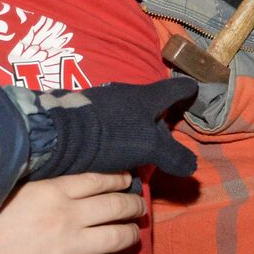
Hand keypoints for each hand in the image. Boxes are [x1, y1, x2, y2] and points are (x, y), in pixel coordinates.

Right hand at [0, 172, 144, 253]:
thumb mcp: (10, 194)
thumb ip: (43, 190)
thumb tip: (70, 187)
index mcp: (50, 192)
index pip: (98, 180)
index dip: (119, 181)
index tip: (128, 182)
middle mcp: (64, 217)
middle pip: (115, 206)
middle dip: (133, 205)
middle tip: (139, 208)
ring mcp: (65, 249)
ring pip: (116, 238)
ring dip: (130, 235)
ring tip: (133, 234)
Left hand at [35, 77, 198, 178]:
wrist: (58, 134)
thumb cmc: (111, 135)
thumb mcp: (149, 148)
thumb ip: (173, 156)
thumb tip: (192, 166)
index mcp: (147, 96)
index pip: (176, 88)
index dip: (189, 91)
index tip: (196, 93)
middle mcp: (126, 92)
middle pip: (152, 103)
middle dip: (160, 118)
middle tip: (166, 138)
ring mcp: (103, 101)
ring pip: (129, 114)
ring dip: (136, 129)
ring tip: (138, 151)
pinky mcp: (84, 113)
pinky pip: (109, 123)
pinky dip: (116, 135)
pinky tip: (112, 153)